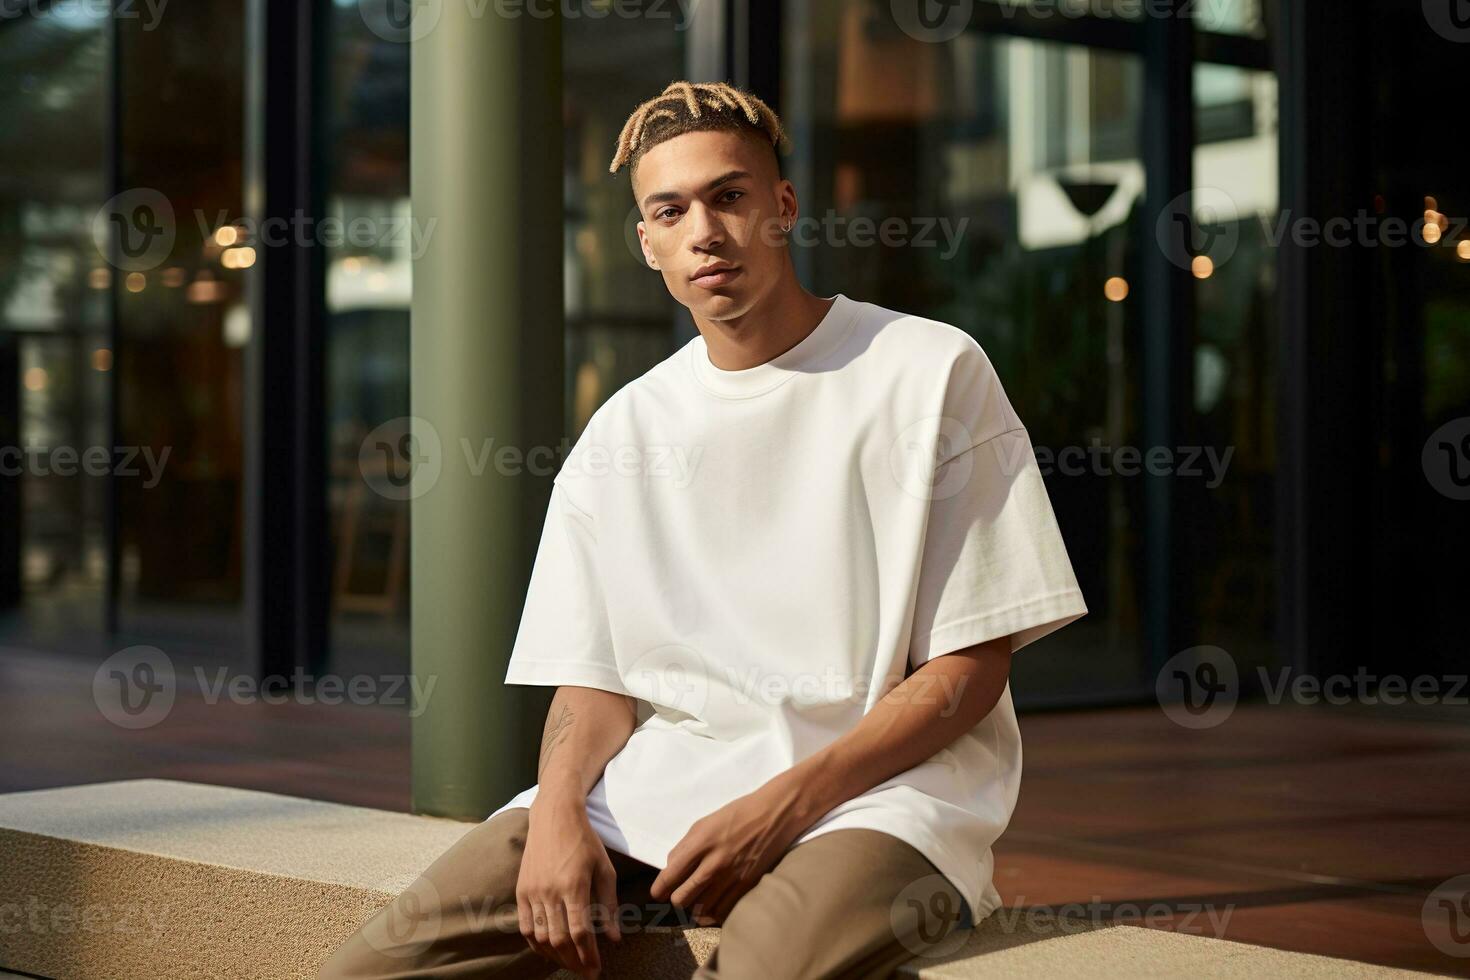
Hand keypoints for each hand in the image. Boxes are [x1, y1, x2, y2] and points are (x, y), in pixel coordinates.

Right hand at [517, 792, 620, 977]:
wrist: (554, 817)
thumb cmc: (585, 841)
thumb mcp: (605, 869)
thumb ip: (609, 905)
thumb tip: (615, 938)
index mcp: (574, 886)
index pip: (580, 932)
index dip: (588, 955)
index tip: (597, 969)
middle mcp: (550, 891)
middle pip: (560, 940)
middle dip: (574, 962)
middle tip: (585, 972)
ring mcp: (532, 892)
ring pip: (541, 937)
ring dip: (556, 957)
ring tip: (570, 964)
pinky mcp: (521, 891)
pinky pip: (525, 926)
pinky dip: (536, 944)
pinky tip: (548, 951)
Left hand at [649, 778, 806, 925]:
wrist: (774, 815)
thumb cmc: (737, 815)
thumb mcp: (704, 823)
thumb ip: (685, 847)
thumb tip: (671, 869)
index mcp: (701, 842)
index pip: (671, 874)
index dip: (659, 888)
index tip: (657, 892)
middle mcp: (715, 862)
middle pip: (682, 898)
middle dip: (675, 898)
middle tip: (677, 894)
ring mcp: (732, 876)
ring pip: (701, 909)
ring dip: (695, 906)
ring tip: (696, 899)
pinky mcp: (747, 885)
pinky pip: (722, 911)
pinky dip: (714, 912)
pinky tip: (713, 904)